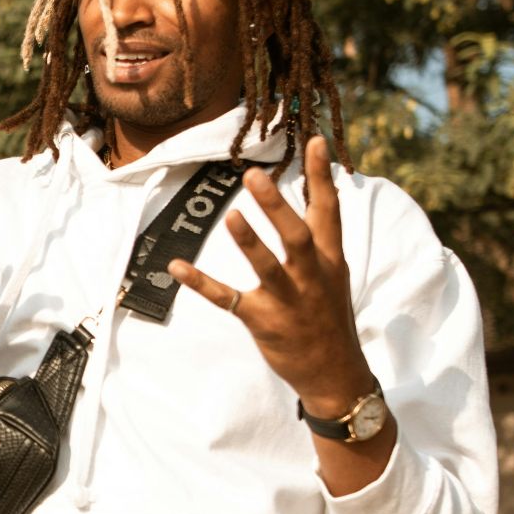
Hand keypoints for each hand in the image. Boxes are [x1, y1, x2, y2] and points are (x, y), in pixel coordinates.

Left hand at [167, 137, 374, 413]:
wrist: (335, 373)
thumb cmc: (328, 315)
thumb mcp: (333, 274)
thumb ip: (320, 236)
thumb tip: (318, 191)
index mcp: (330, 260)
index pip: (328, 210)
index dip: (321, 175)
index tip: (313, 139)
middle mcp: (312, 276)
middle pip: (296, 236)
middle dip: (277, 206)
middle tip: (254, 174)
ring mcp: (288, 300)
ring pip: (268, 267)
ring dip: (249, 243)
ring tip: (231, 216)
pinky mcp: (263, 321)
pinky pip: (227, 299)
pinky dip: (201, 283)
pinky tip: (177, 266)